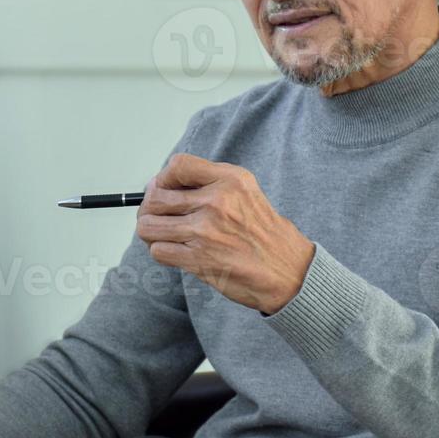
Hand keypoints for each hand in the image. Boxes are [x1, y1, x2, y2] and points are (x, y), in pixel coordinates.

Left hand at [136, 153, 315, 314]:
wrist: (289, 272)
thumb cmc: (264, 233)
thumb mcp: (246, 191)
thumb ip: (209, 183)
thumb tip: (160, 184)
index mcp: (230, 180)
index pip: (177, 165)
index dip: (163, 178)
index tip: (166, 190)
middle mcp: (217, 201)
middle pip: (156, 196)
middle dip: (150, 208)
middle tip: (158, 217)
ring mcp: (206, 231)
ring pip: (149, 225)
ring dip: (151, 232)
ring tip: (164, 235)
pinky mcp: (199, 258)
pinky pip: (158, 250)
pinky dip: (162, 252)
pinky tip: (176, 252)